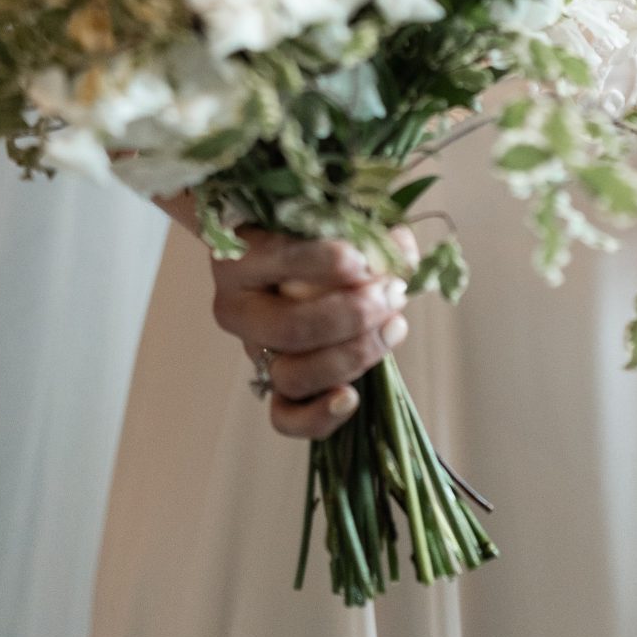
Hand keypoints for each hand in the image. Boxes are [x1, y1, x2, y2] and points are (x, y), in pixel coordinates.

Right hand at [157, 191, 417, 437]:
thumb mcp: (338, 217)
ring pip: (292, 375)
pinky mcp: (272, 385)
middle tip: (392, 294)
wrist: (289, 257)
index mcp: (241, 255)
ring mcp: (253, 352)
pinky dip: (319, 415)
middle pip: (288, 329)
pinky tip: (351, 396)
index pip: (275, 260)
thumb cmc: (317, 231)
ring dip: (352, 356)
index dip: (325, 263)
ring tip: (394, 326)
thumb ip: (371, 231)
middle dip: (352, 316)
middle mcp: (237, 308)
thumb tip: (400, 253)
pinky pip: (286, 419)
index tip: (365, 260)